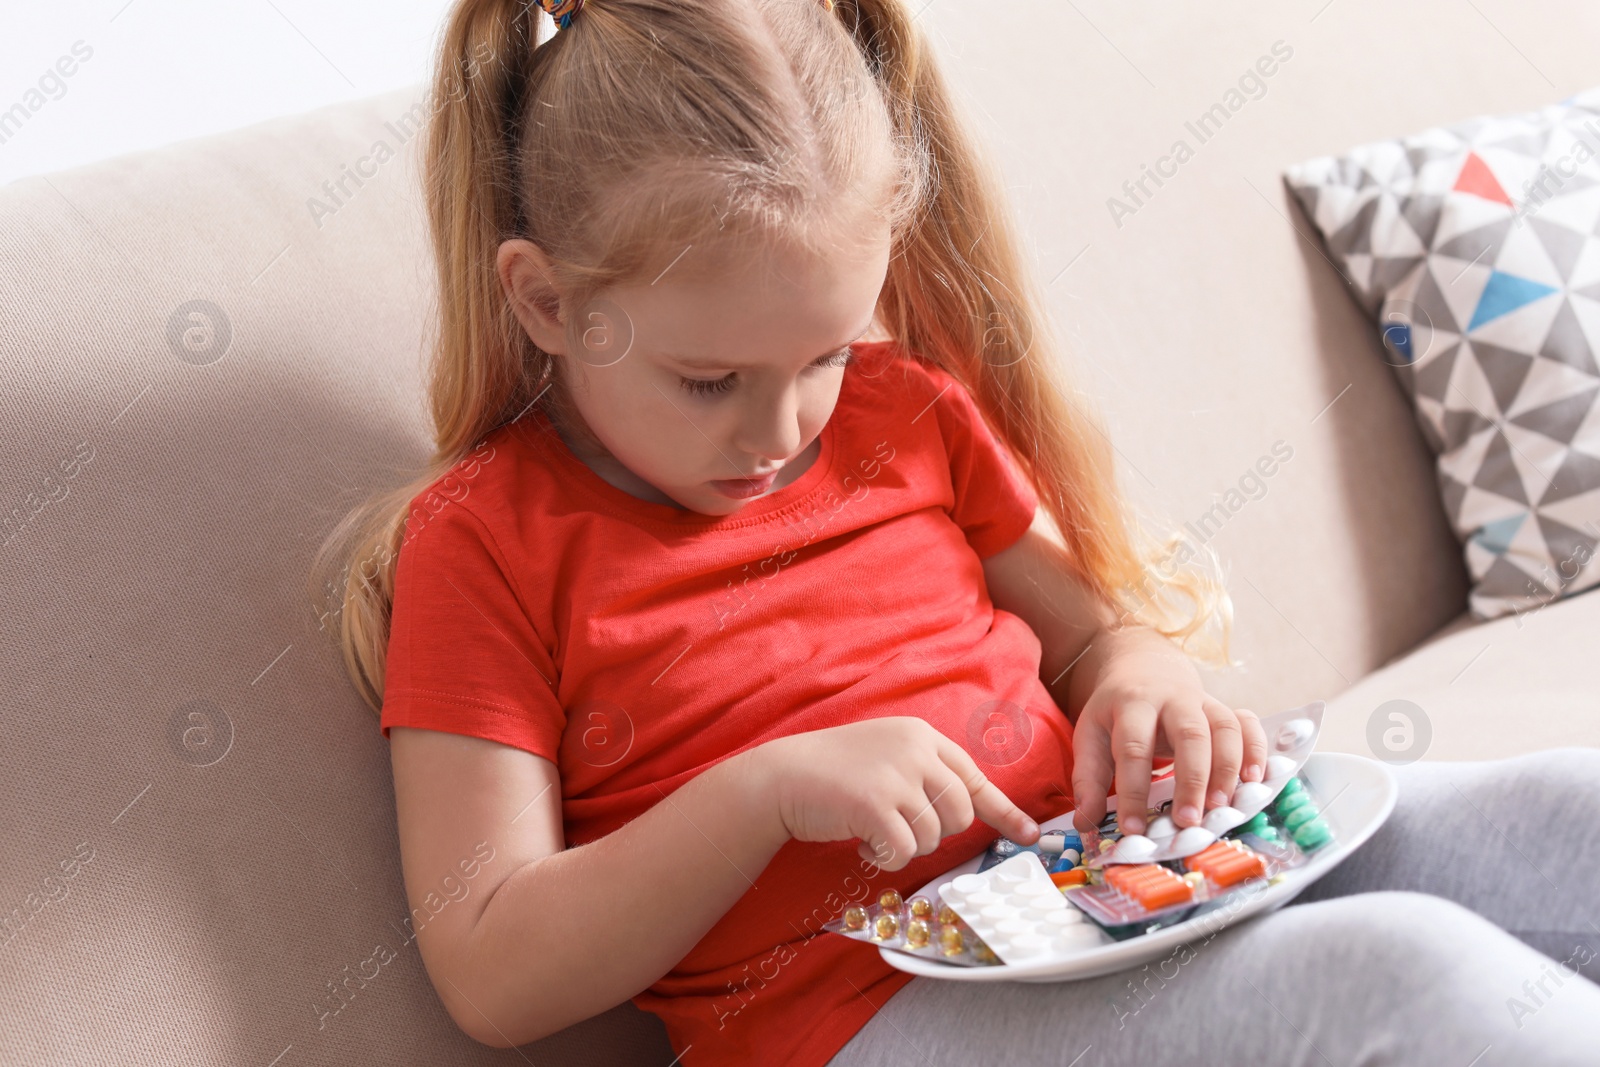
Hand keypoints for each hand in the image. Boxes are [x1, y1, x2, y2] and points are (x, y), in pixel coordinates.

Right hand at [756, 718, 1039, 870]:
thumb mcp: (887, 756)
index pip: (975, 777)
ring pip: (933, 836)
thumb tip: (969, 809)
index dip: (1004, 811)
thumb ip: (925, 772)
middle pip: (960, 813)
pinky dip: (885, 857)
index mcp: (922, 735)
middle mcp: (915, 750)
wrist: (782, 776)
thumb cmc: (833, 773)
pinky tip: (863, 843)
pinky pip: (904, 851)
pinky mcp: (875, 804)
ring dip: (906, 847)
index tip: (1028, 835)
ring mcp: (896, 775)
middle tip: (900, 828)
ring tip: (873, 830)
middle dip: (937, 833)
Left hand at [1069, 628, 1266, 835]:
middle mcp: (1172, 699)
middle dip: (1191, 780)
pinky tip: (1254, 780)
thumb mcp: (1091, 736)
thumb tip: (1086, 824)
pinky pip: (1248, 724)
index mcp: (1131, 704)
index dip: (1133, 790)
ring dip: (1227, 769)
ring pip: (1224, 729)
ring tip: (1222, 807)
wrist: (1143, 669)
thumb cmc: (1116, 712)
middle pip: (1189, 734)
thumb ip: (1088, 779)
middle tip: (1188, 821)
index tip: (1133, 828)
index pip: (1133, 748)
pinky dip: (1256, 750)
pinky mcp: (1225, 708)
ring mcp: (1203, 701)